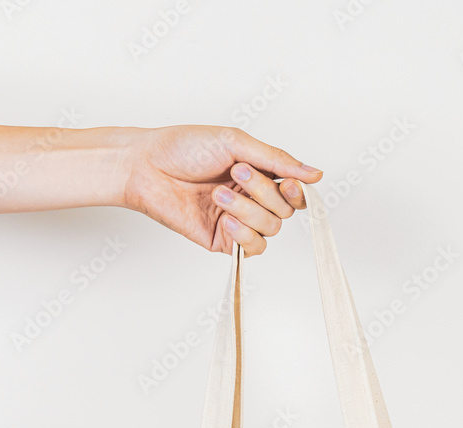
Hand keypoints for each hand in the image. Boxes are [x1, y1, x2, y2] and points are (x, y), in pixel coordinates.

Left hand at [117, 125, 322, 256]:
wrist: (147, 167)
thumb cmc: (184, 148)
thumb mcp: (236, 143)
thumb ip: (278, 160)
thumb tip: (316, 175)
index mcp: (258, 174)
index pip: (294, 192)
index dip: (295, 191)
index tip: (286, 182)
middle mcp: (251, 199)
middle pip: (284, 210)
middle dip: (263, 192)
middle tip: (236, 173)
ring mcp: (238, 221)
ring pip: (270, 228)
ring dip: (248, 209)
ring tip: (219, 193)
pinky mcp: (223, 241)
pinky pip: (253, 248)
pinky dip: (245, 235)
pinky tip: (227, 219)